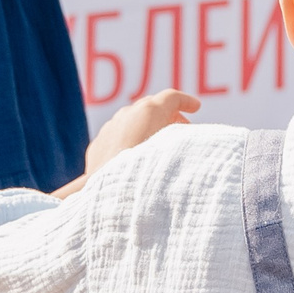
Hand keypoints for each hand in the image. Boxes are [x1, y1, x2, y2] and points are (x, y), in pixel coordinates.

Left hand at [82, 89, 200, 177]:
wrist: (108, 194)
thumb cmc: (145, 173)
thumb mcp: (173, 152)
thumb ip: (180, 140)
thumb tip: (185, 140)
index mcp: (148, 111)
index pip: (171, 98)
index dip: (186, 101)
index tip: (196, 108)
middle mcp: (127, 114)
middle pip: (151, 106)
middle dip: (168, 115)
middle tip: (181, 128)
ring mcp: (109, 128)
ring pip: (131, 120)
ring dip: (146, 127)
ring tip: (157, 142)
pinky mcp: (97, 145)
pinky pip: (116, 135)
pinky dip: (128, 139)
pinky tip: (133, 155)